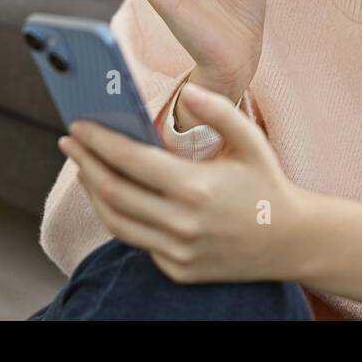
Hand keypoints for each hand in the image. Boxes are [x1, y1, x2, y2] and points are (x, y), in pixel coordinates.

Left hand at [60, 82, 307, 284]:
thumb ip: (218, 111)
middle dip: (84, 163)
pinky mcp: (179, 270)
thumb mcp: (251, 141)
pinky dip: (120, 217)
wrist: (292, 241)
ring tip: (85, 169)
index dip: (97, 141)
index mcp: (197, 187)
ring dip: (93, 193)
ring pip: (116, 222)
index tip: (77, 126)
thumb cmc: (267, 183)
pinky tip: (114, 196)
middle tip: (69, 143)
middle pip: (112, 192)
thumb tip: (187, 91)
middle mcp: (183, 224)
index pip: (129, 160)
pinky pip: (138, 242)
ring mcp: (179, 252)